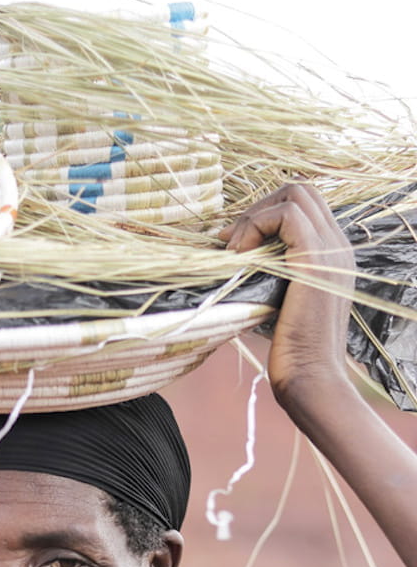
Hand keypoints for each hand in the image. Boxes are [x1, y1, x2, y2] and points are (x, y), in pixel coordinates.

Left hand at [220, 184, 354, 413]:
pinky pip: (286, 215)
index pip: (303, 205)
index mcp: (332, 253)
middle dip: (259, 206)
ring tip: (232, 249)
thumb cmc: (289, 350)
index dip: (264, 213)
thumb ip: (269, 273)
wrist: (310, 376)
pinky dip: (255, 225)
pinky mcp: (315, 258)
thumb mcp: (277, 300)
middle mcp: (338, 245)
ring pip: (295, 194)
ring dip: (254, 215)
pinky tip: (238, 254)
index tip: (232, 242)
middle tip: (230, 241)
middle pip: (301, 190)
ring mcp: (331, 249)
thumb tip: (233, 256)